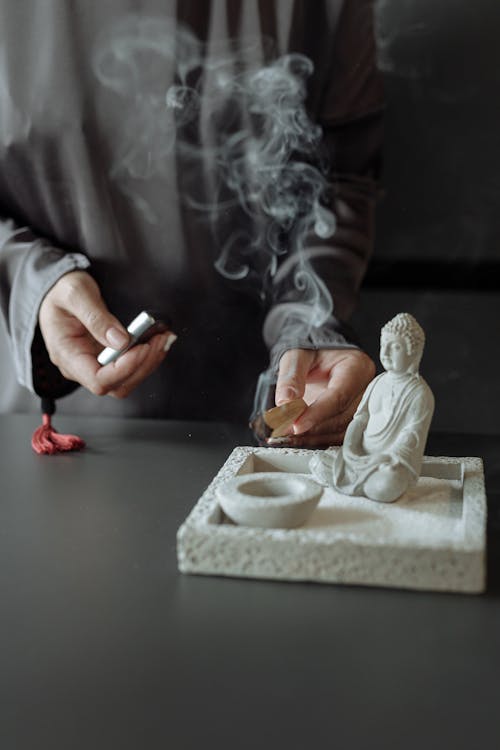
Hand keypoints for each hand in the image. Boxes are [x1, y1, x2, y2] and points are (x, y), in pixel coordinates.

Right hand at [38, 270, 174, 398]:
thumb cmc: (60, 292)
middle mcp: (80, 367)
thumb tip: (121, 341)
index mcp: (66, 355)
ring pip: (127, 380)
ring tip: (162, 338)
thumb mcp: (75, 294)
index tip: (142, 347)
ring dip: (149, 362)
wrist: (57, 291)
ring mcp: (94, 365)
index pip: (98, 379)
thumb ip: (96, 317)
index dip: (124, 369)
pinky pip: (130, 369)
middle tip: (159, 340)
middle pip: (117, 385)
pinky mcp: (107, 360)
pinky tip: (157, 341)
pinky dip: (147, 357)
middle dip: (142, 365)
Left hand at [272, 348, 374, 446]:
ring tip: (288, 437)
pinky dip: (317, 439)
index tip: (296, 425)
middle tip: (284, 432)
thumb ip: (291, 376)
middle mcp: (364, 389)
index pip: (340, 396)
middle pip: (342, 416)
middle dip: (312, 428)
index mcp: (357, 367)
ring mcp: (359, 406)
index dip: (317, 413)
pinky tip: (298, 439)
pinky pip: (338, 435)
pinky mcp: (351, 418)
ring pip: (342, 430)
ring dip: (314, 437)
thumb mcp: (297, 355)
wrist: (319, 355)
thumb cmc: (312, 350)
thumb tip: (285, 401)